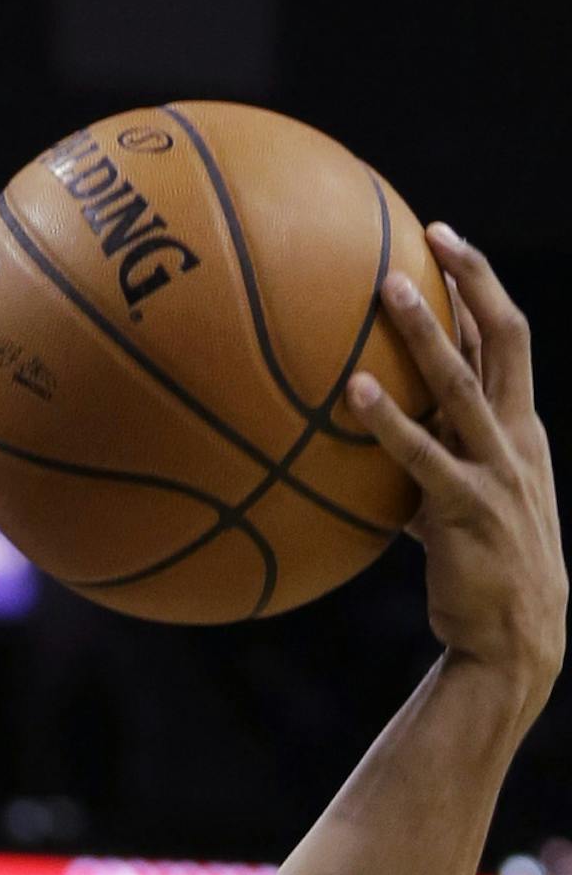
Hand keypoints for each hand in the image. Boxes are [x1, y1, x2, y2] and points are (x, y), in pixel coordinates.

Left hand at [350, 228, 563, 715]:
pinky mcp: (467, 511)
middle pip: (506, 338)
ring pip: (465, 384)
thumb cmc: (478, 569)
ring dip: (428, 333)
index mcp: (522, 428)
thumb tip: (363, 438)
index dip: (481, 286)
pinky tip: (352, 393)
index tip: (444, 239)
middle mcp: (518, 437)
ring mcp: (498, 471)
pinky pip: (423, 457)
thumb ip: (424, 462)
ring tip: (389, 288)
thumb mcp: (457, 501)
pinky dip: (390, 421)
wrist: (516, 639)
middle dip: (473, 281)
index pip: (508, 339)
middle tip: (431, 235)